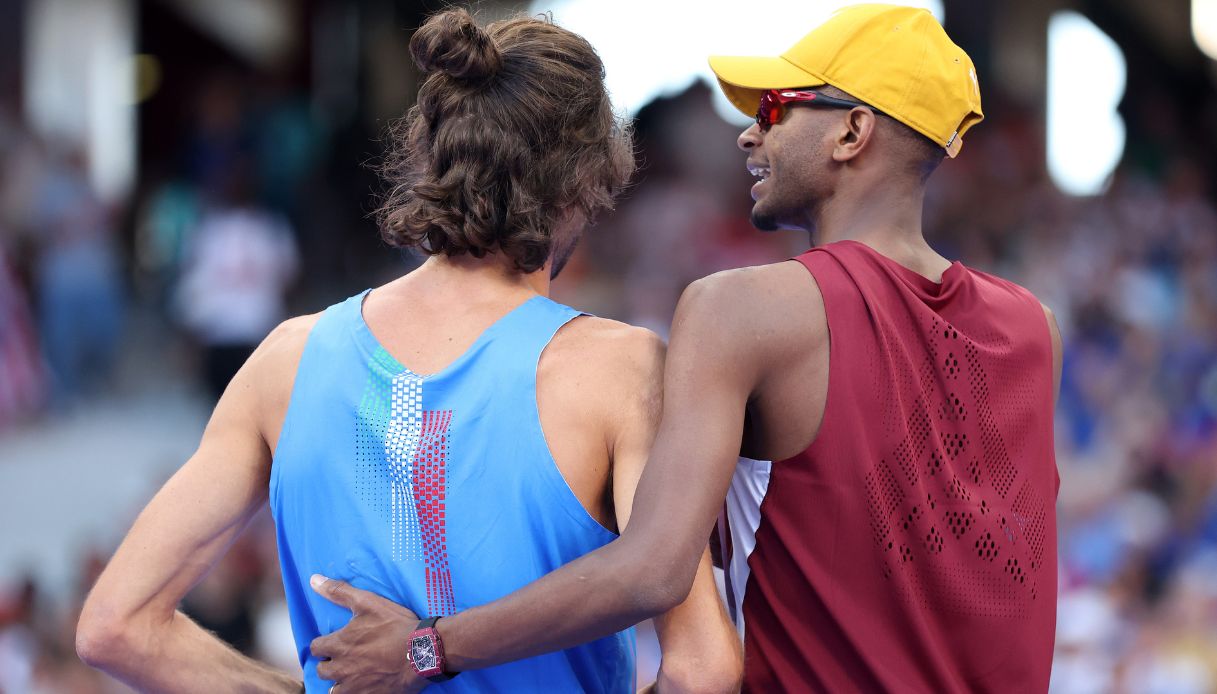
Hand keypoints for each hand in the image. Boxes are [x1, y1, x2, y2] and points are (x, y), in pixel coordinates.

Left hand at [309, 574, 427, 692]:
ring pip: (334, 689)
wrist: (422, 652)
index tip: (332, 642)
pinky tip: (364, 685)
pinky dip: (354, 692)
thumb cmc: (396, 627)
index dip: (323, 644)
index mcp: (339, 644)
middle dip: (329, 663)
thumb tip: (314, 580)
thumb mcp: (368, 603)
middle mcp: (341, 668)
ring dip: (340, 681)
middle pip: (322, 671)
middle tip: (343, 658)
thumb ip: (339, 592)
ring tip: (351, 675)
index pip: (315, 648)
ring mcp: (354, 686)